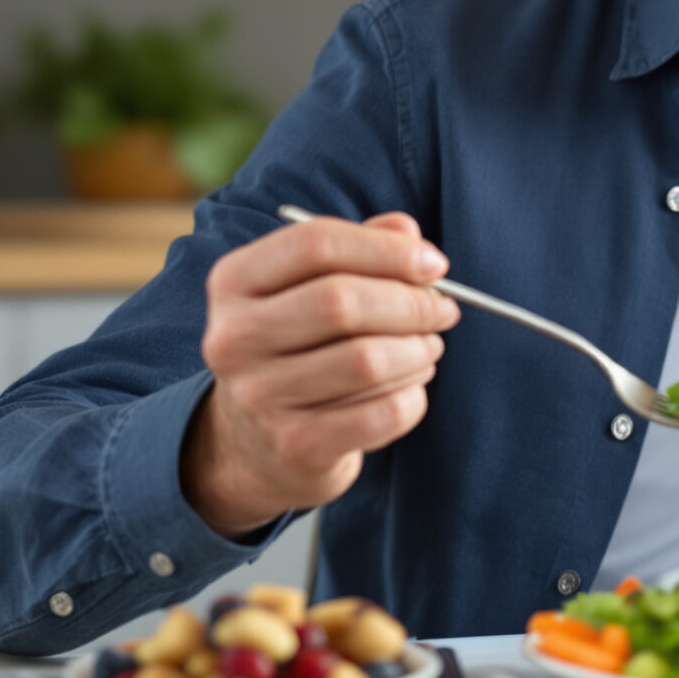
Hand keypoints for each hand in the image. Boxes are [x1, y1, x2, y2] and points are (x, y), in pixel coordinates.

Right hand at [181, 211, 460, 536]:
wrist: (258, 444)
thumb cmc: (300, 346)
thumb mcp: (311, 288)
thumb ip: (360, 248)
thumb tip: (408, 232)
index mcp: (234, 281)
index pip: (315, 244)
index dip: (386, 250)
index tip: (435, 265)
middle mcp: (234, 337)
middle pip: (341, 302)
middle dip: (412, 303)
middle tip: (444, 310)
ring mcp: (259, 396)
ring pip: (366, 360)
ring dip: (418, 350)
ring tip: (428, 348)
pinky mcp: (295, 445)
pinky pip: (382, 413)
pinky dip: (413, 396)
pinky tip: (412, 388)